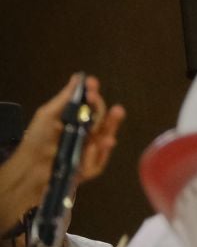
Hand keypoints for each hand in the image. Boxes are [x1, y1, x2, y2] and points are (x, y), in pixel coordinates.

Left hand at [0, 76, 125, 221]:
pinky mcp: (89, 168)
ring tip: (110, 135)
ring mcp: (88, 151)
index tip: (93, 86)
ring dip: (111, 136)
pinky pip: (98, 162)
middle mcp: (85, 133)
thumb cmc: (36, 140)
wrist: (28, 169)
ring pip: (107, 140)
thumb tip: (78, 76)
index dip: (94, 95)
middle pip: (104, 121)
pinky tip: (91, 150)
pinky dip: (96, 157)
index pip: (91, 105)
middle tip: (118, 110)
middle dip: (110, 115)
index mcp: (76, 119)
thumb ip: (64, 98)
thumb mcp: (47, 115)